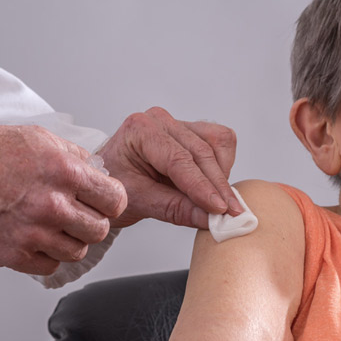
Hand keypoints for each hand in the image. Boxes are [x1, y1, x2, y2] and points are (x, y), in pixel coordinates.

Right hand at [0, 123, 126, 274]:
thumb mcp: (36, 138)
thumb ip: (72, 156)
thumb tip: (96, 173)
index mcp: (64, 172)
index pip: (115, 200)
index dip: (110, 202)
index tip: (101, 203)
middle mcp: (52, 204)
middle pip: (100, 230)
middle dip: (91, 222)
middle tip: (74, 215)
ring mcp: (33, 233)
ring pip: (77, 251)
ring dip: (68, 240)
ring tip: (49, 226)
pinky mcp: (12, 254)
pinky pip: (49, 266)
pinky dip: (45, 256)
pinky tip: (32, 238)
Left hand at [99, 107, 240, 228]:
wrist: (108, 179)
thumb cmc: (114, 185)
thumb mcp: (138, 202)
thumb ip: (174, 209)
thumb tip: (210, 219)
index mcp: (139, 130)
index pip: (179, 160)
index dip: (203, 186)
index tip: (220, 209)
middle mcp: (160, 120)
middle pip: (202, 151)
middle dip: (219, 186)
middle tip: (232, 214)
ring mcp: (178, 123)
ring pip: (218, 143)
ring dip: (222, 175)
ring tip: (216, 203)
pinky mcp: (193, 131)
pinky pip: (220, 143)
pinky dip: (222, 166)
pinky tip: (212, 187)